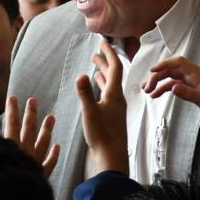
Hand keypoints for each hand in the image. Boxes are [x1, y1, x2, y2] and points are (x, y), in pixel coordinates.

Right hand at [3, 96, 59, 177]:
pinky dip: (54, 155)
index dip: (12, 110)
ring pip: (43, 142)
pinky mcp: (41, 175)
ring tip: (51, 117)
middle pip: (29, 128)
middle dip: (31, 113)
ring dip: (46, 129)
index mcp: (10, 146)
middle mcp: (24, 151)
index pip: (11, 123)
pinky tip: (58, 147)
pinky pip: (50, 163)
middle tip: (34, 100)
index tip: (13, 97)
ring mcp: (35, 162)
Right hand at [76, 40, 127, 175]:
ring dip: (103, 73)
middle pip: (113, 74)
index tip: (103, 42)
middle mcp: (117, 98)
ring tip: (95, 64)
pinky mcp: (111, 116)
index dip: (109, 53)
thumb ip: (84, 94)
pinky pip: (108, 94)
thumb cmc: (103, 136)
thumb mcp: (90, 113)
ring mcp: (115, 107)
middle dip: (105, 60)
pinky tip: (96, 89)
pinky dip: (102, 86)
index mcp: (114, 94)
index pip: (115, 67)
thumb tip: (81, 75)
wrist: (112, 157)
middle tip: (98, 50)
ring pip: (110, 84)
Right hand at [144, 56, 199, 120]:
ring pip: (171, 77)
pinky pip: (176, 85)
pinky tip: (158, 96)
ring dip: (159, 83)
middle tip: (146, 88)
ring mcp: (192, 81)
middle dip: (157, 76)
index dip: (163, 64)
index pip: (177, 63)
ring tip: (147, 92)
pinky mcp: (193, 88)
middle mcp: (193, 75)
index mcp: (197, 74)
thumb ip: (189, 94)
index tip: (151, 70)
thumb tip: (173, 87)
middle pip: (171, 70)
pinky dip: (166, 89)